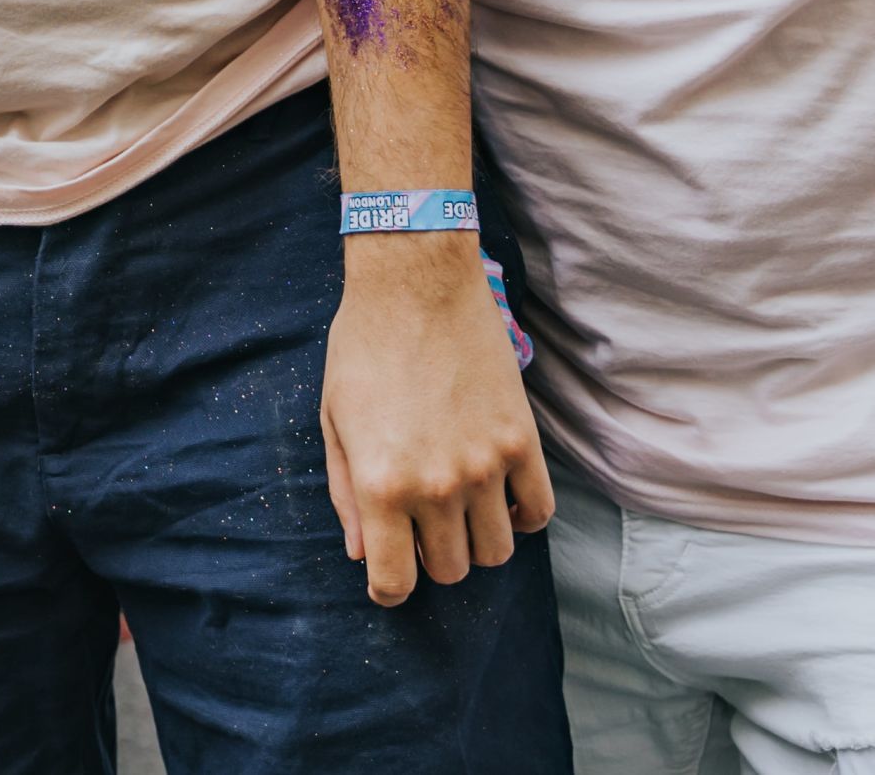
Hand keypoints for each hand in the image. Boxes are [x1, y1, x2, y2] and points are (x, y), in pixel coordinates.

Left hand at [320, 232, 550, 607]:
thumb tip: (364, 554)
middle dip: (432, 558)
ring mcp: (485, 467)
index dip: (389, 588)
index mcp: (381, 485)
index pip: (395, 582)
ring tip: (460, 507)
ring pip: (496, 552)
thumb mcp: (335, 422)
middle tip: (422, 525)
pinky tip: (501, 497)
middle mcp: (436, 486)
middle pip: (449, 570)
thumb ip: (347, 496)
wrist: (416, 285)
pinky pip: (539, 513)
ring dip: (477, 540)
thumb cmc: (363, 347)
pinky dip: (522, 517)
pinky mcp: (522, 442)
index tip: (391, 576)